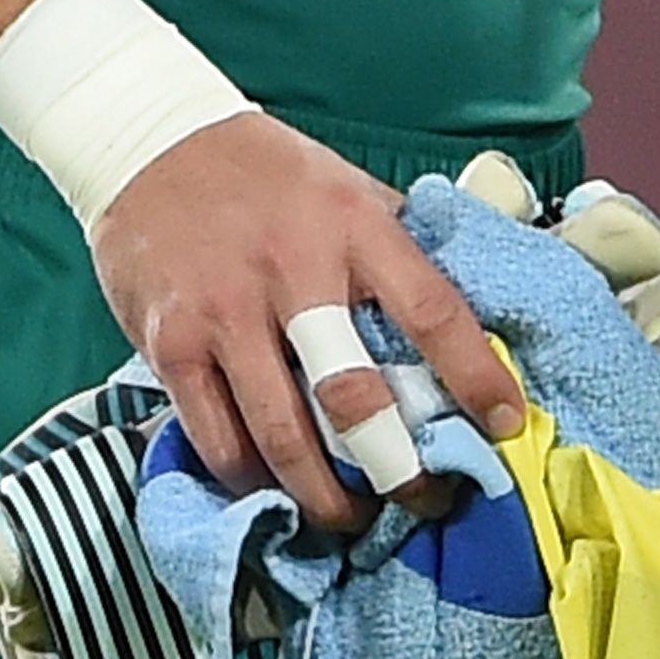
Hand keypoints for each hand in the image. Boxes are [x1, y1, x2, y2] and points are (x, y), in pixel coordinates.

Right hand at [88, 112, 527, 529]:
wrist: (153, 141)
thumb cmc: (272, 176)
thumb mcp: (351, 190)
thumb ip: (403, 250)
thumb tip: (477, 311)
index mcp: (356, 227)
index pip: (432, 310)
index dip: (475, 376)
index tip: (506, 426)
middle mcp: (293, 271)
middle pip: (353, 394)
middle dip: (398, 467)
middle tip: (426, 501)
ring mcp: (226, 312)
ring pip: (282, 434)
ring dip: (323, 494)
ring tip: (351, 517)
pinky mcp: (170, 344)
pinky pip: (216, 436)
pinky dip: (250, 480)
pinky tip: (274, 492)